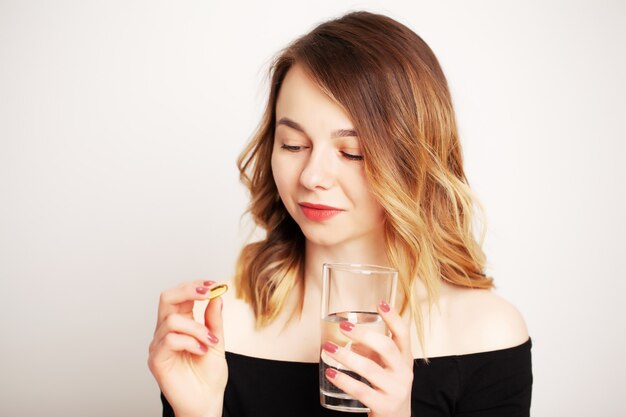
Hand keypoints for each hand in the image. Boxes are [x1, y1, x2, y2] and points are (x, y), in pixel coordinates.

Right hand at [148, 280, 227, 416]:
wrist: (206, 401)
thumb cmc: (209, 374)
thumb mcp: (217, 341)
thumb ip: (214, 319)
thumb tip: (216, 295)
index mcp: (181, 324)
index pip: (179, 296)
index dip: (194, 286)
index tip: (213, 284)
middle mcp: (166, 331)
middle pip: (166, 298)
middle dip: (188, 291)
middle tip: (208, 292)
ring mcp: (159, 345)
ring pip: (172, 320)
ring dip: (197, 327)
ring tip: (211, 341)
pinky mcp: (156, 359)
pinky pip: (170, 340)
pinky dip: (190, 341)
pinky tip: (202, 351)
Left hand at [322, 301, 412, 416]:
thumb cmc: (388, 387)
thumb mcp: (387, 366)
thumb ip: (372, 350)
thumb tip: (349, 334)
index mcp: (405, 359)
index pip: (404, 334)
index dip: (394, 317)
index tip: (380, 303)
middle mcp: (404, 372)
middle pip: (387, 348)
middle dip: (364, 334)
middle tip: (344, 327)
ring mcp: (395, 390)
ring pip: (370, 369)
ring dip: (346, 357)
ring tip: (328, 349)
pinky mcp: (384, 406)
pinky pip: (361, 391)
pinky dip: (344, 380)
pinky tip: (331, 373)